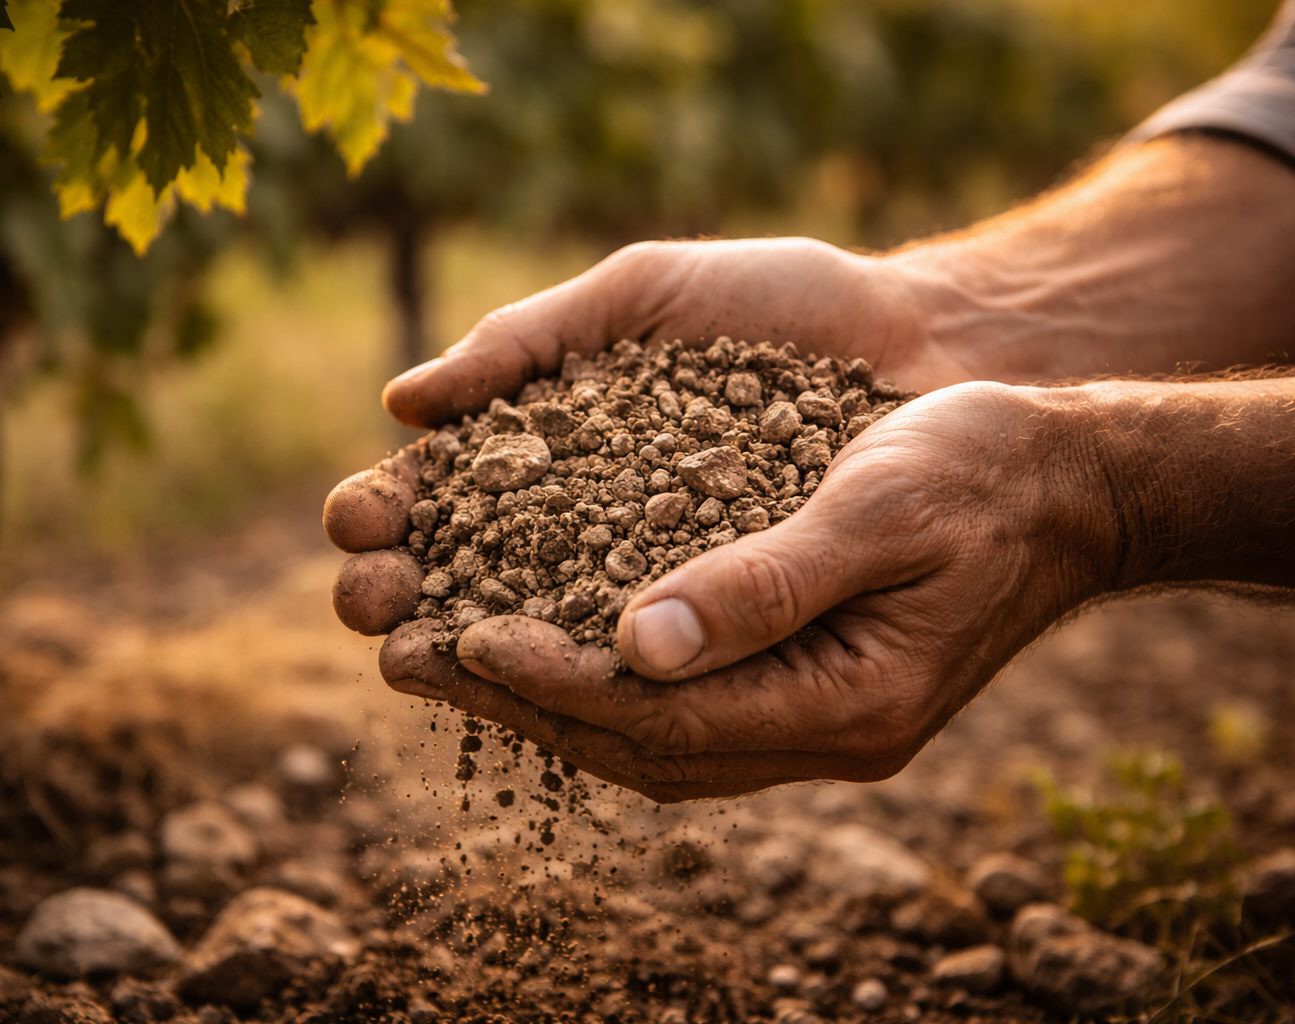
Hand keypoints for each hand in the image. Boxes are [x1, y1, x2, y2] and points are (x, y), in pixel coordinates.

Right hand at [328, 235, 966, 628]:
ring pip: (553, 636)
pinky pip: (653, 668)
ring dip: (476, 651)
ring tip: (416, 655)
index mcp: (563, 447)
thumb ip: (527, 339)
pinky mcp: (732, 636)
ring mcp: (664, 587)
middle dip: (412, 594)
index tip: (352, 521)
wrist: (925, 340)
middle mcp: (600, 529)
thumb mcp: (643, 296)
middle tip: (365, 605)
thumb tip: (400, 404)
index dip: (394, 513)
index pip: (452, 494)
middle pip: (481, 576)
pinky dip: (589, 675)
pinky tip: (533, 681)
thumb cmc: (785, 304)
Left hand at [371, 383, 1117, 799]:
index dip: (552, 680)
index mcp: (848, 704)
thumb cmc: (986, 473)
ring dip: (537, 689)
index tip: (456, 635)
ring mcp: (811, 715)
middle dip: (514, 697)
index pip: (665, 719)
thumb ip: (765, 583)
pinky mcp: (799, 679)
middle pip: (635, 742)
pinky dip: (594, 670)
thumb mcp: (879, 510)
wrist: (1069, 482)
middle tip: (401, 654)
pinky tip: (530, 629)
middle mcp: (822, 732)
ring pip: (645, 731)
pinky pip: (675, 700)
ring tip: (434, 644)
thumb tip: (634, 643)